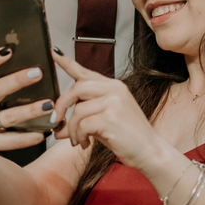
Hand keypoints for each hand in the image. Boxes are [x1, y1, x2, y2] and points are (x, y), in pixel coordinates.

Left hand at [51, 51, 161, 169]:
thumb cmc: (129, 137)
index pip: (86, 72)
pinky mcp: (110, 118)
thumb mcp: (103, 123)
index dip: (67, 62)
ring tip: (78, 140)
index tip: (53, 52)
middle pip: (77, 88)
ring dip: (72, 129)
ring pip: (78, 110)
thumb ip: (81, 119)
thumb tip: (58, 128)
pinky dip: (79, 136)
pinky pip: (82, 125)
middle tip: (57, 121)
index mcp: (114, 87)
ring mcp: (114, 102)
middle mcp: (115, 90)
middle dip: (62, 105)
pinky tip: (86, 143)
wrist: (150, 152)